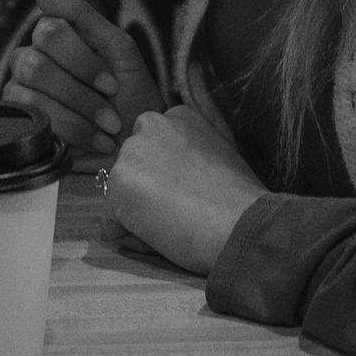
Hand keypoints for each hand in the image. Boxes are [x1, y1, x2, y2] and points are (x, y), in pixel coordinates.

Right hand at [0, 0, 165, 163]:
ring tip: (106, 129)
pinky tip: (93, 140)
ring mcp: (22, 90)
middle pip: (36, 63)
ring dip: (78, 114)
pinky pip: (30, 118)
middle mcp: (32, 58)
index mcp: (56, 37)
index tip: (112, 84)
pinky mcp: (19, 122)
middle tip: (110, 112)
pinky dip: (70, 131)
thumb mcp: (119, 50)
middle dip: (80, 93)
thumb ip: (80, 14)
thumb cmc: (132, 97)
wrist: (139, 145)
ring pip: (31, 93)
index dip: (82, 60)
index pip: (49, 30)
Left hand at [103, 100, 264, 275]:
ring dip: (141, 216)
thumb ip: (187, 156)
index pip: (153, 151)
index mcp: (177, 117)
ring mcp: (131, 153)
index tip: (193, 192)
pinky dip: (131, 238)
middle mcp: (150, 125)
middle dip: (149, 194)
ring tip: (177, 224)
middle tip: (183, 211)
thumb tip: (167, 180)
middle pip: (134, 171)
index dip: (169, 179)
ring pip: (122, 197)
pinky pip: (112, 224)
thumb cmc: (239, 202)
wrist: (243, 224)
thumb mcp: (217, 157)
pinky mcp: (118, 184)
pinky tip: (163, 236)